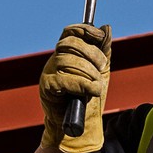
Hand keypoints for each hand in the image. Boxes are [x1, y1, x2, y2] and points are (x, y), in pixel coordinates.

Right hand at [39, 23, 109, 152]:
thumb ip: (103, 50)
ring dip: (88, 72)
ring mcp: (48, 73)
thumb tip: (106, 28)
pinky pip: (64, 80)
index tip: (100, 36)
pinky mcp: (46, 88)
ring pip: (67, 61)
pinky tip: (91, 91)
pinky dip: (82, 85)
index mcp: (67, 53)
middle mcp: (55, 60)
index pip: (71, 32)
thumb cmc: (88, 97)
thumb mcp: (101, 71)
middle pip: (69, 44)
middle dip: (91, 53)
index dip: (85, 30)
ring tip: (97, 85)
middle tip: (103, 67)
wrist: (78, 124)